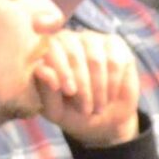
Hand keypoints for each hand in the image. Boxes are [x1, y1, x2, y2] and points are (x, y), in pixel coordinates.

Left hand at [33, 29, 141, 146]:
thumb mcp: (55, 109)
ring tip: (97, 107)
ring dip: (98, 88)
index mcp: (47, 51)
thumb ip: (45, 89)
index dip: (61, 69)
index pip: (51, 48)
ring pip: (95, 59)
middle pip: (74, 54)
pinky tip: (110, 96)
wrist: (105, 119)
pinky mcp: (116, 45)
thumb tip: (41, 69)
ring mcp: (92, 40)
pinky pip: (115, 61)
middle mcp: (68, 39)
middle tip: (85, 109)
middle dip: (82, 86)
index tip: (69, 91)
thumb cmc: (73, 113)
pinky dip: (113, 83)